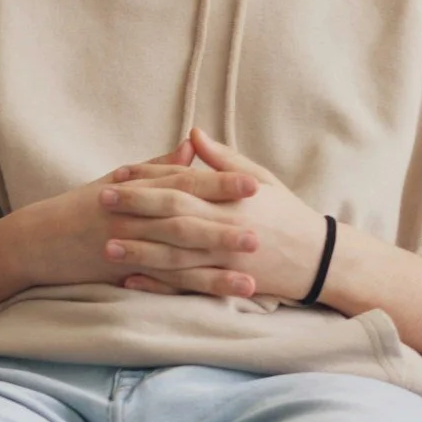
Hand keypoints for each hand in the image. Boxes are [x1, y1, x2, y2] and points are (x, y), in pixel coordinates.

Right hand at [7, 143, 264, 291]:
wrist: (38, 240)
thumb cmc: (80, 208)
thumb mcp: (118, 180)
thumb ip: (158, 166)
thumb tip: (191, 147)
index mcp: (138, 189)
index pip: (185, 183)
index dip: (220, 185)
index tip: (254, 184)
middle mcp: (135, 215)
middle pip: (187, 217)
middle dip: (226, 222)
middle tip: (265, 225)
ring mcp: (129, 245)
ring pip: (179, 254)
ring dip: (217, 262)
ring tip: (253, 269)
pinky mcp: (123, 272)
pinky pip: (163, 282)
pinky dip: (193, 289)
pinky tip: (219, 296)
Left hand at [104, 128, 327, 301]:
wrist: (320, 258)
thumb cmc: (287, 213)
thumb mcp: (260, 179)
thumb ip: (224, 159)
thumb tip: (192, 134)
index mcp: (233, 199)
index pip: (183, 184)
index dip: (149, 179)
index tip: (118, 175)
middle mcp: (228, 228)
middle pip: (174, 217)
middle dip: (136, 209)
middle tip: (101, 202)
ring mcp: (227, 259)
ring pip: (176, 256)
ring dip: (140, 251)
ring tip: (107, 247)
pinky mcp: (229, 283)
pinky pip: (188, 286)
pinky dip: (159, 285)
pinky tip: (131, 283)